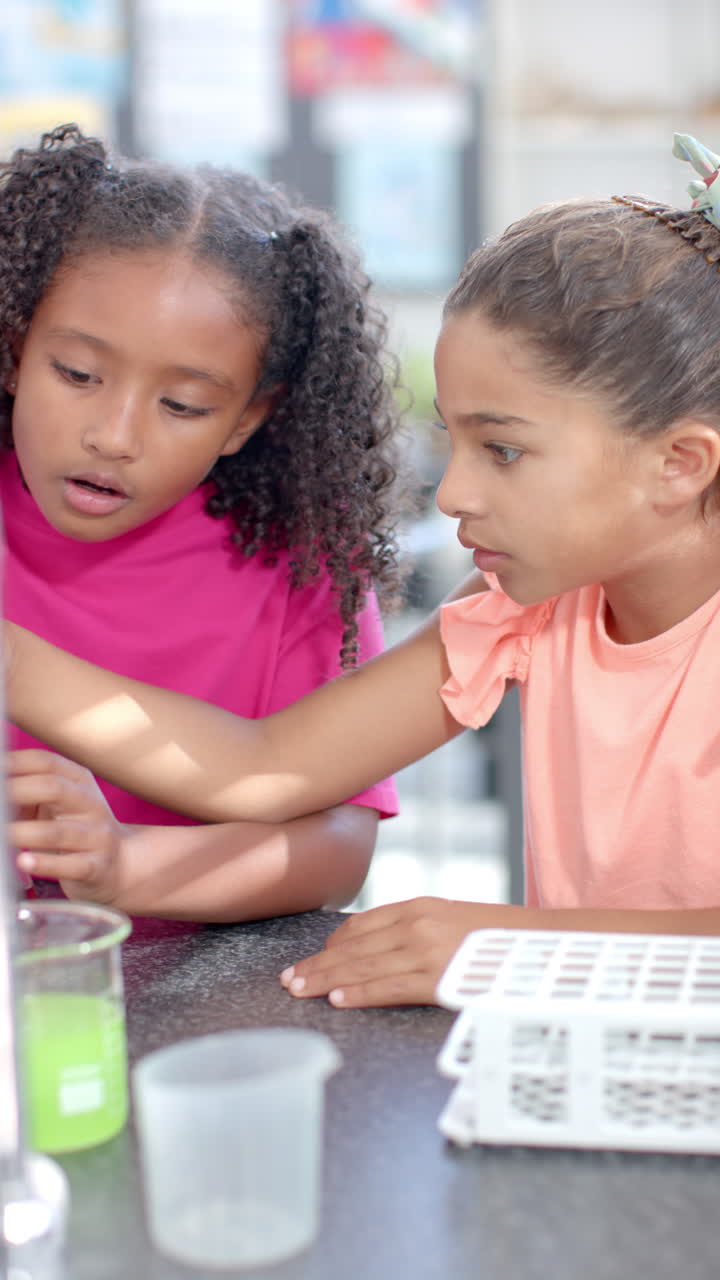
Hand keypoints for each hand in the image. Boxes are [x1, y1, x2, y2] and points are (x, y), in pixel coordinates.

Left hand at [7, 749, 123, 904]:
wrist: (120, 864)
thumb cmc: (77, 830)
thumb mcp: (57, 806)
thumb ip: (29, 797)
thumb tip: (0, 793)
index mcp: (80, 782)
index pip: (48, 764)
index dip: (18, 764)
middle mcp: (91, 805)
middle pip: (56, 789)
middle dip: (19, 791)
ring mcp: (97, 836)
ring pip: (59, 832)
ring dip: (26, 833)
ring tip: (4, 834)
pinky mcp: (96, 867)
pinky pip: (71, 866)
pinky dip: (45, 864)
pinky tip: (24, 861)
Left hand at [280, 895, 523, 1007]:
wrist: (547, 945)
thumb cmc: (501, 940)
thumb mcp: (454, 923)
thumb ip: (419, 932)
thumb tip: (382, 953)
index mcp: (420, 906)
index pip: (360, 926)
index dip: (331, 946)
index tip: (312, 959)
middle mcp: (418, 923)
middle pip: (353, 947)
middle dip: (317, 964)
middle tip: (288, 979)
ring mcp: (428, 950)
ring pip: (363, 967)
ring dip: (326, 980)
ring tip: (299, 990)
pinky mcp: (440, 979)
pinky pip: (389, 988)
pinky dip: (359, 994)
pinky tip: (337, 1000)